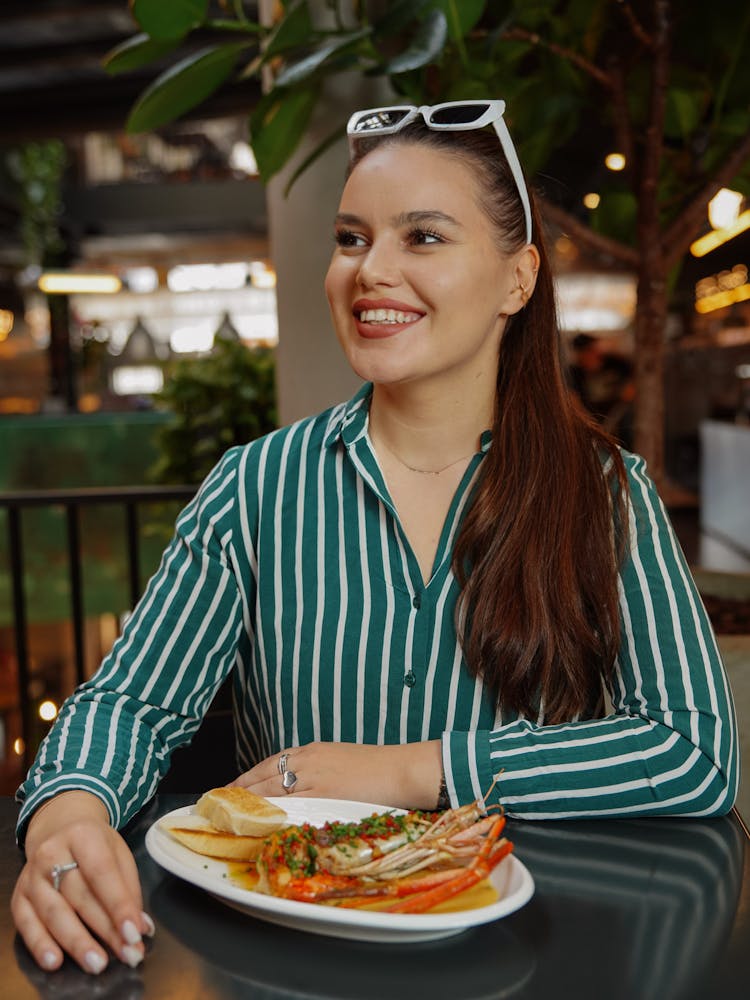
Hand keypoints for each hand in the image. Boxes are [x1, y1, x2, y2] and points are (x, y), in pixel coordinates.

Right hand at [12, 791, 153, 974]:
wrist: (58, 830)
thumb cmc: (94, 846)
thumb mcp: (118, 853)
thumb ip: (129, 889)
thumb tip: (140, 927)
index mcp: (83, 835)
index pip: (102, 872)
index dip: (119, 904)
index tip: (135, 932)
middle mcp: (52, 853)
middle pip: (80, 896)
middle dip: (105, 930)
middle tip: (127, 954)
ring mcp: (32, 876)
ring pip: (54, 913)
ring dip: (77, 942)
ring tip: (97, 963)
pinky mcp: (19, 897)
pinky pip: (27, 925)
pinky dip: (40, 945)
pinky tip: (55, 961)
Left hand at [231, 740, 441, 810]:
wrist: (402, 769)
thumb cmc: (378, 768)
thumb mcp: (341, 761)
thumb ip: (318, 773)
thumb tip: (300, 790)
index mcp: (312, 751)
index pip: (270, 763)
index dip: (247, 777)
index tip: (231, 788)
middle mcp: (308, 761)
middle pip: (263, 776)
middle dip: (239, 791)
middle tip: (219, 805)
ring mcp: (315, 778)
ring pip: (271, 791)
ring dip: (248, 804)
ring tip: (229, 818)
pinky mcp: (324, 795)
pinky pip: (290, 806)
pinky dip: (271, 814)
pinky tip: (258, 824)